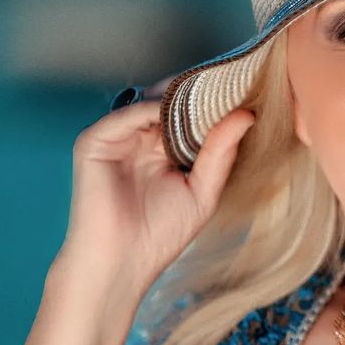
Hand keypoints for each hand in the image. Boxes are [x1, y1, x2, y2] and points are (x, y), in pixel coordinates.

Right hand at [58, 74, 254, 295]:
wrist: (121, 263)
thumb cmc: (160, 235)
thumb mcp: (204, 190)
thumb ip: (222, 152)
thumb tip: (246, 115)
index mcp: (166, 150)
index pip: (192, 116)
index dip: (217, 104)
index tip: (249, 90)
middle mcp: (142, 140)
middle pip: (172, 104)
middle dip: (201, 94)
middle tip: (233, 81)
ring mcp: (119, 139)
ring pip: (151, 103)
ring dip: (180, 97)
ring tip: (212, 91)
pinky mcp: (95, 142)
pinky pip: (126, 115)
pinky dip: (152, 108)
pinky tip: (177, 111)